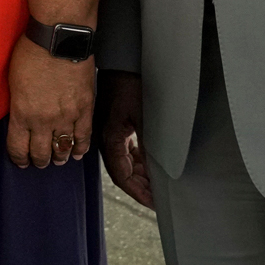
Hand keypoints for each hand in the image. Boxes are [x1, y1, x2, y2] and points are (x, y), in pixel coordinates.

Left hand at [6, 36, 93, 168]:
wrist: (59, 37)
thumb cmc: (32, 51)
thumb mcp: (13, 81)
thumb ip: (18, 105)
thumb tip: (21, 118)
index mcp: (22, 113)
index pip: (18, 148)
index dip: (19, 158)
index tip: (21, 161)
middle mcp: (43, 120)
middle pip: (41, 153)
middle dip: (39, 161)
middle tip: (39, 161)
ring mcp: (66, 116)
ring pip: (63, 148)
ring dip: (59, 157)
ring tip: (58, 159)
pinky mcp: (84, 108)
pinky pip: (84, 136)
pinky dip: (81, 148)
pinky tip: (77, 153)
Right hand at [98, 69, 152, 207]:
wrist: (121, 60)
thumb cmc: (131, 84)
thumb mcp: (143, 116)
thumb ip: (148, 145)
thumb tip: (157, 172)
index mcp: (110, 140)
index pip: (123, 178)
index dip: (139, 193)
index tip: (155, 204)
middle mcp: (106, 140)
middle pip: (122, 173)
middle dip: (140, 188)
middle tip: (159, 199)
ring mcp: (109, 132)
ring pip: (123, 163)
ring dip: (139, 175)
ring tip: (157, 184)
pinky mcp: (115, 125)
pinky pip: (124, 150)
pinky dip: (137, 161)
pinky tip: (148, 163)